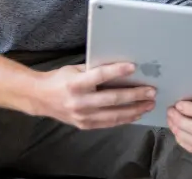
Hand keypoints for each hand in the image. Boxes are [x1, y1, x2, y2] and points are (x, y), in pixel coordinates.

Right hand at [31, 62, 156, 129]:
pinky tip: (136, 114)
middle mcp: (80, 102)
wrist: (41, 98)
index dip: (118, 71)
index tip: (134, 66)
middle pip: (112, 99)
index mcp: (76, 84)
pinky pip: (108, 123)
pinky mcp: (84, 125)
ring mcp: (82, 116)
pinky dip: (124, 119)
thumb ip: (94, 69)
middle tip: (151, 91)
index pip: (100, 76)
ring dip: (134, 109)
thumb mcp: (75, 69)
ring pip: (113, 115)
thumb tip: (119, 67)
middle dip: (134, 95)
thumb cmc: (61, 79)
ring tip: (149, 104)